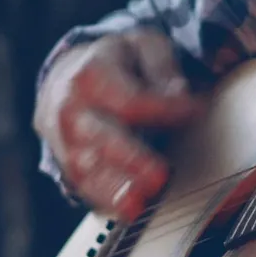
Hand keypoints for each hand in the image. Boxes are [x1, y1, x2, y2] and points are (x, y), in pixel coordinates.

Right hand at [34, 26, 203, 218]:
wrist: (66, 73)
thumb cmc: (113, 62)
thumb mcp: (142, 46)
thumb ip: (162, 67)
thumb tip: (179, 93)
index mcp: (91, 72)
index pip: (129, 97)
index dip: (163, 108)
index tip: (194, 111)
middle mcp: (70, 106)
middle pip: (99, 135)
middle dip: (129, 158)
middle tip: (160, 177)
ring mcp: (61, 136)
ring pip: (83, 166)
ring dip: (112, 188)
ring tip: (140, 203)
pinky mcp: (62, 159)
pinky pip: (78, 183)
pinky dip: (101, 199)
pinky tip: (124, 210)